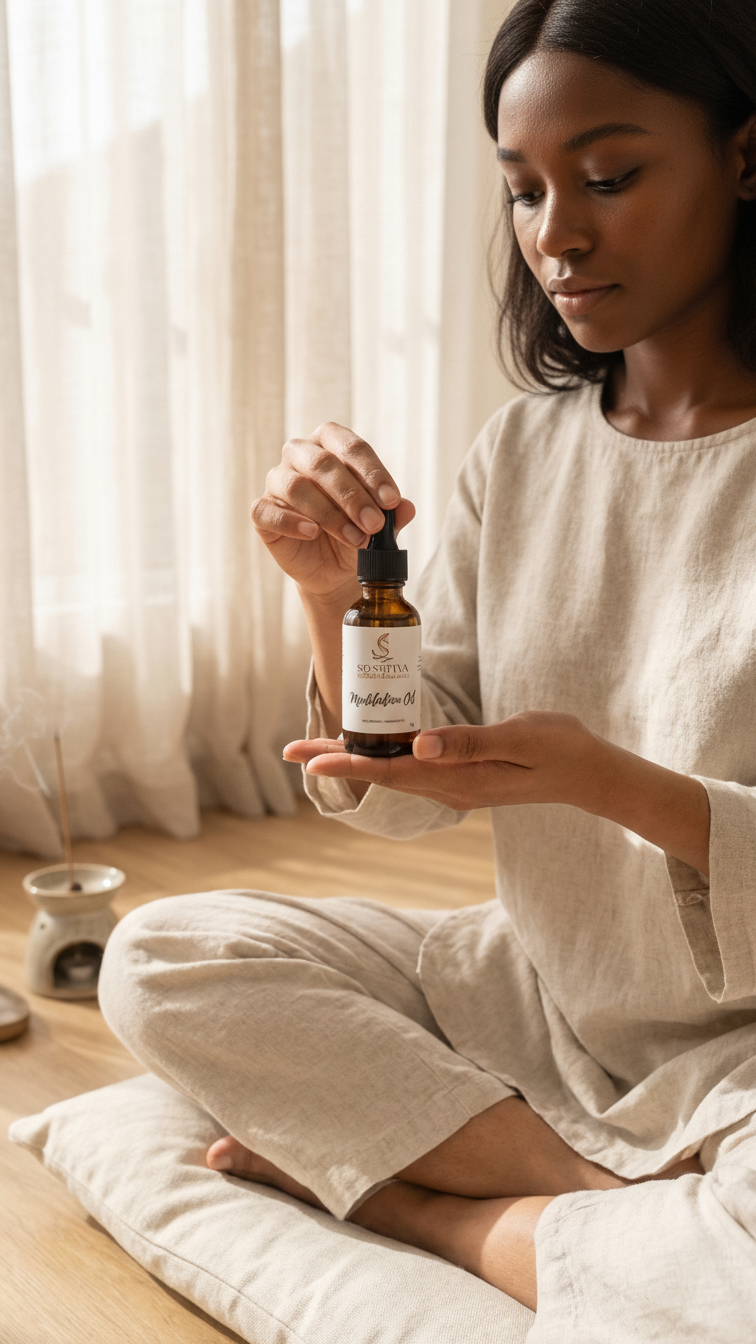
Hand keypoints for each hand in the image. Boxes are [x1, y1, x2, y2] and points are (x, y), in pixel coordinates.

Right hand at [251, 421, 415, 600]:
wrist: (336, 570)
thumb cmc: (357, 532)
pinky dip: (291, 522)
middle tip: (375, 524)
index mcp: (330, 444)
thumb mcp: (381, 525)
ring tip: (356, 538)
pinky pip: (267, 511)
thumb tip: (407, 508)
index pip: (350, 447)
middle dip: (353, 496)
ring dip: (330, 514)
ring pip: (296, 487)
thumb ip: (393, 514)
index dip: (372, 473)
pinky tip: (313, 533)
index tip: (392, 501)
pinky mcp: (262, 512)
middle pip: (322, 464)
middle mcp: (299, 455)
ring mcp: (277, 482)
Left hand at [285, 713, 605, 811]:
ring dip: (353, 760)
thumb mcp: (519, 738)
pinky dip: (382, 758)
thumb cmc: (560, 749)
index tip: (308, 761)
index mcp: (459, 780)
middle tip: (289, 750)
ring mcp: (455, 786)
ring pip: (393, 773)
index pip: (391, 773)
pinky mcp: (462, 776)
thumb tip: (419, 745)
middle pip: (381, 775)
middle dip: (335, 762)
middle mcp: (450, 788)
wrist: (590, 773)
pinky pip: (411, 769)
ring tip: (314, 749)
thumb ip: (470, 742)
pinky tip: (369, 747)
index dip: (347, 765)